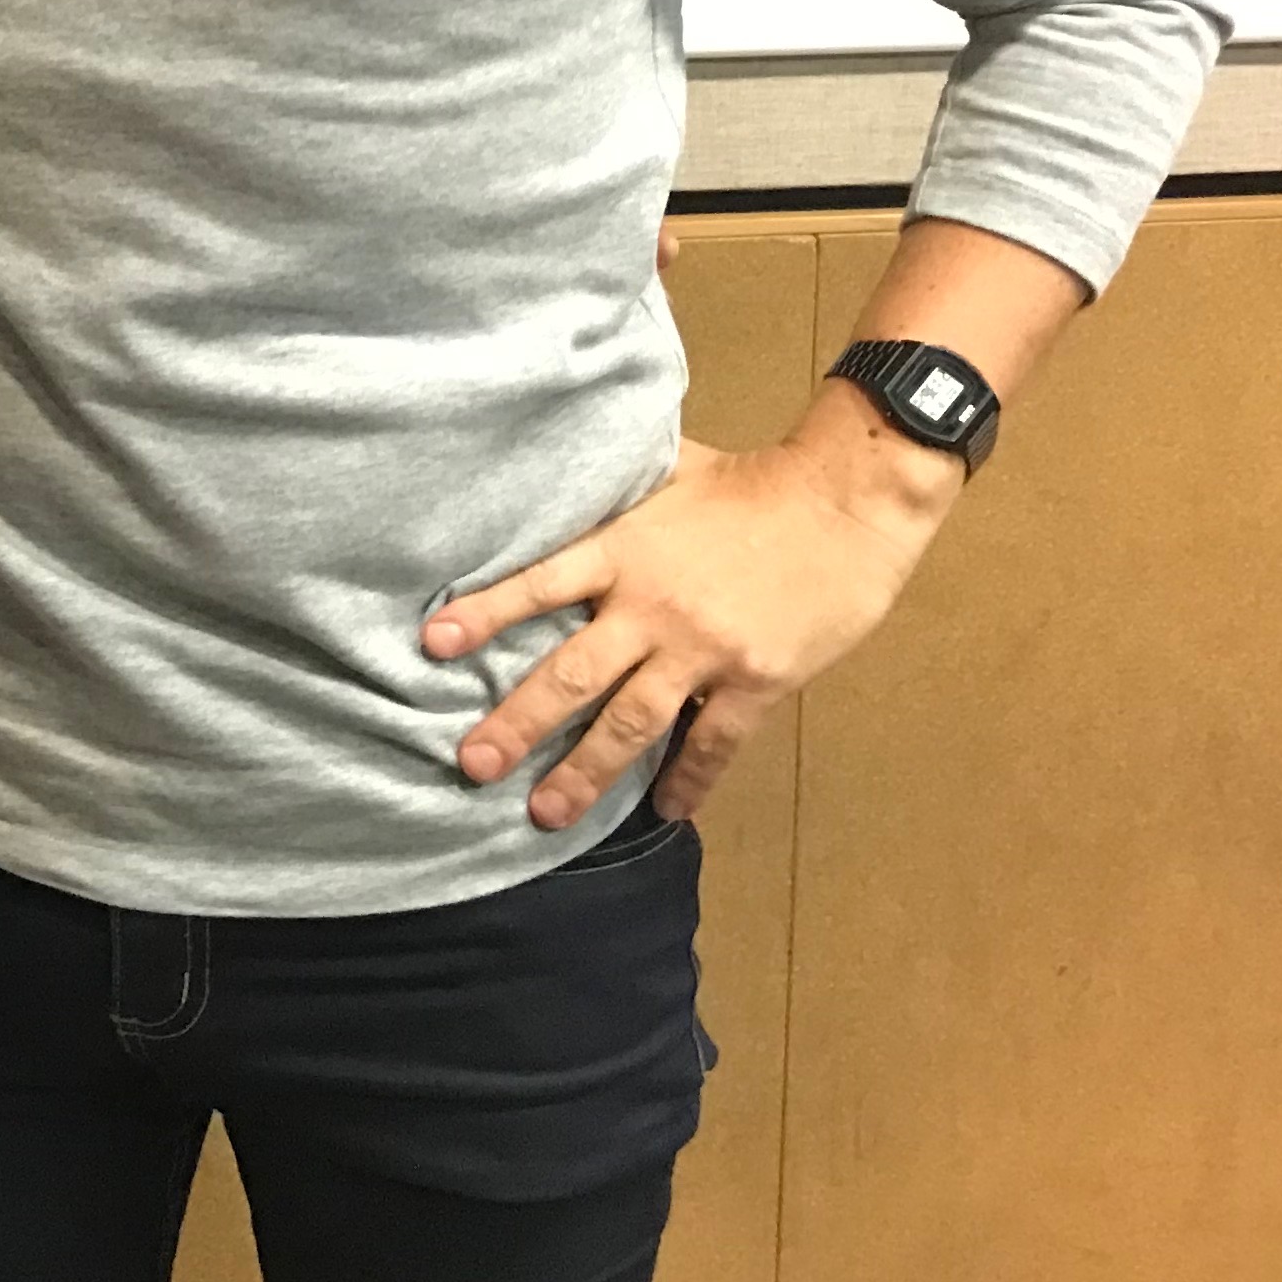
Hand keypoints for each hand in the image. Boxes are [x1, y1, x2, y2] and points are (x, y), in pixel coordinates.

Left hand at [420, 394, 962, 829]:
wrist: (847, 505)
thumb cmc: (753, 481)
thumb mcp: (669, 468)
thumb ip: (613, 488)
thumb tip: (556, 469)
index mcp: (626, 550)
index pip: (539, 585)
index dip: (485, 614)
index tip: (434, 645)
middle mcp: (653, 607)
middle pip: (573, 675)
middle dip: (518, 724)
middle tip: (471, 766)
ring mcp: (704, 651)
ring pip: (631, 723)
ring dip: (585, 773)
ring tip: (544, 813)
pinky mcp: (756, 681)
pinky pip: (712, 743)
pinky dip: (689, 780)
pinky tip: (665, 811)